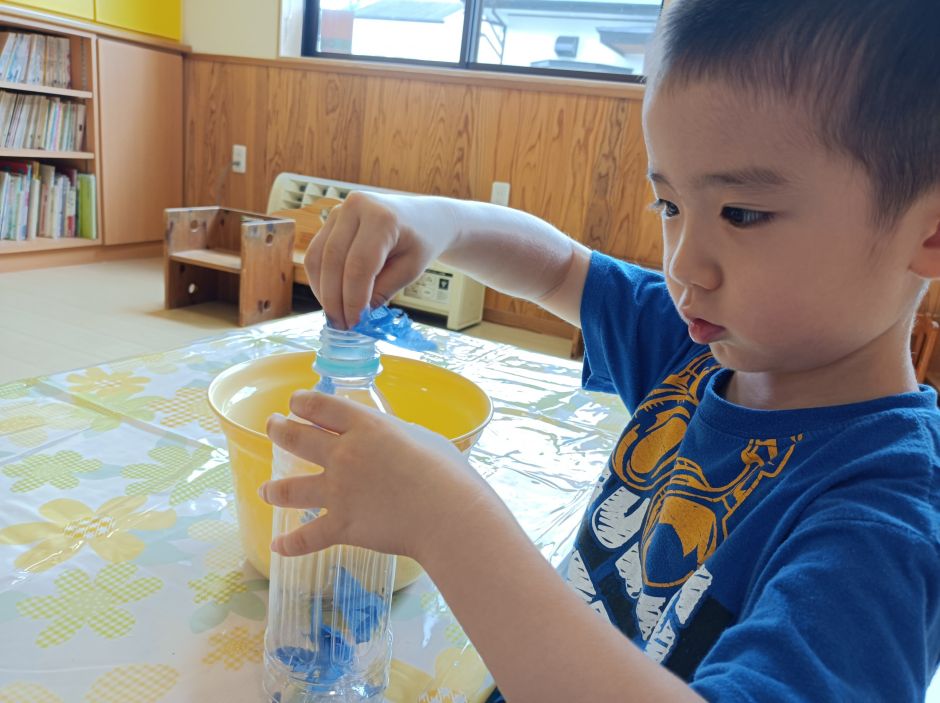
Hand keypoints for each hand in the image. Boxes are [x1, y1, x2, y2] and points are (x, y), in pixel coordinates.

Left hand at [261, 390, 492, 561]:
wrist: (447, 514)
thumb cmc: (447, 472)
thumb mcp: (422, 438)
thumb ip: (399, 438)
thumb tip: (395, 444)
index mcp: (365, 426)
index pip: (320, 407)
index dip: (301, 403)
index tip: (295, 403)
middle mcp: (343, 455)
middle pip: (295, 438)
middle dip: (278, 430)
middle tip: (272, 427)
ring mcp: (338, 492)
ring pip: (290, 489)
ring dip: (273, 489)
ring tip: (265, 490)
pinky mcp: (342, 526)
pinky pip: (307, 538)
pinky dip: (290, 544)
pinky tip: (278, 546)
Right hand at [304, 191, 458, 328]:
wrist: (421, 216)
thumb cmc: (420, 242)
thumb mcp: (410, 270)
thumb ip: (383, 291)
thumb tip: (356, 318)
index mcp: (382, 217)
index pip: (359, 264)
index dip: (352, 298)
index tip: (354, 323)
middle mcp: (355, 207)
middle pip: (332, 260)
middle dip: (333, 299)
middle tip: (341, 326)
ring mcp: (338, 210)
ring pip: (317, 257)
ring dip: (323, 291)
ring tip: (336, 315)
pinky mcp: (329, 220)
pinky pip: (316, 253)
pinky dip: (321, 280)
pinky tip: (332, 298)